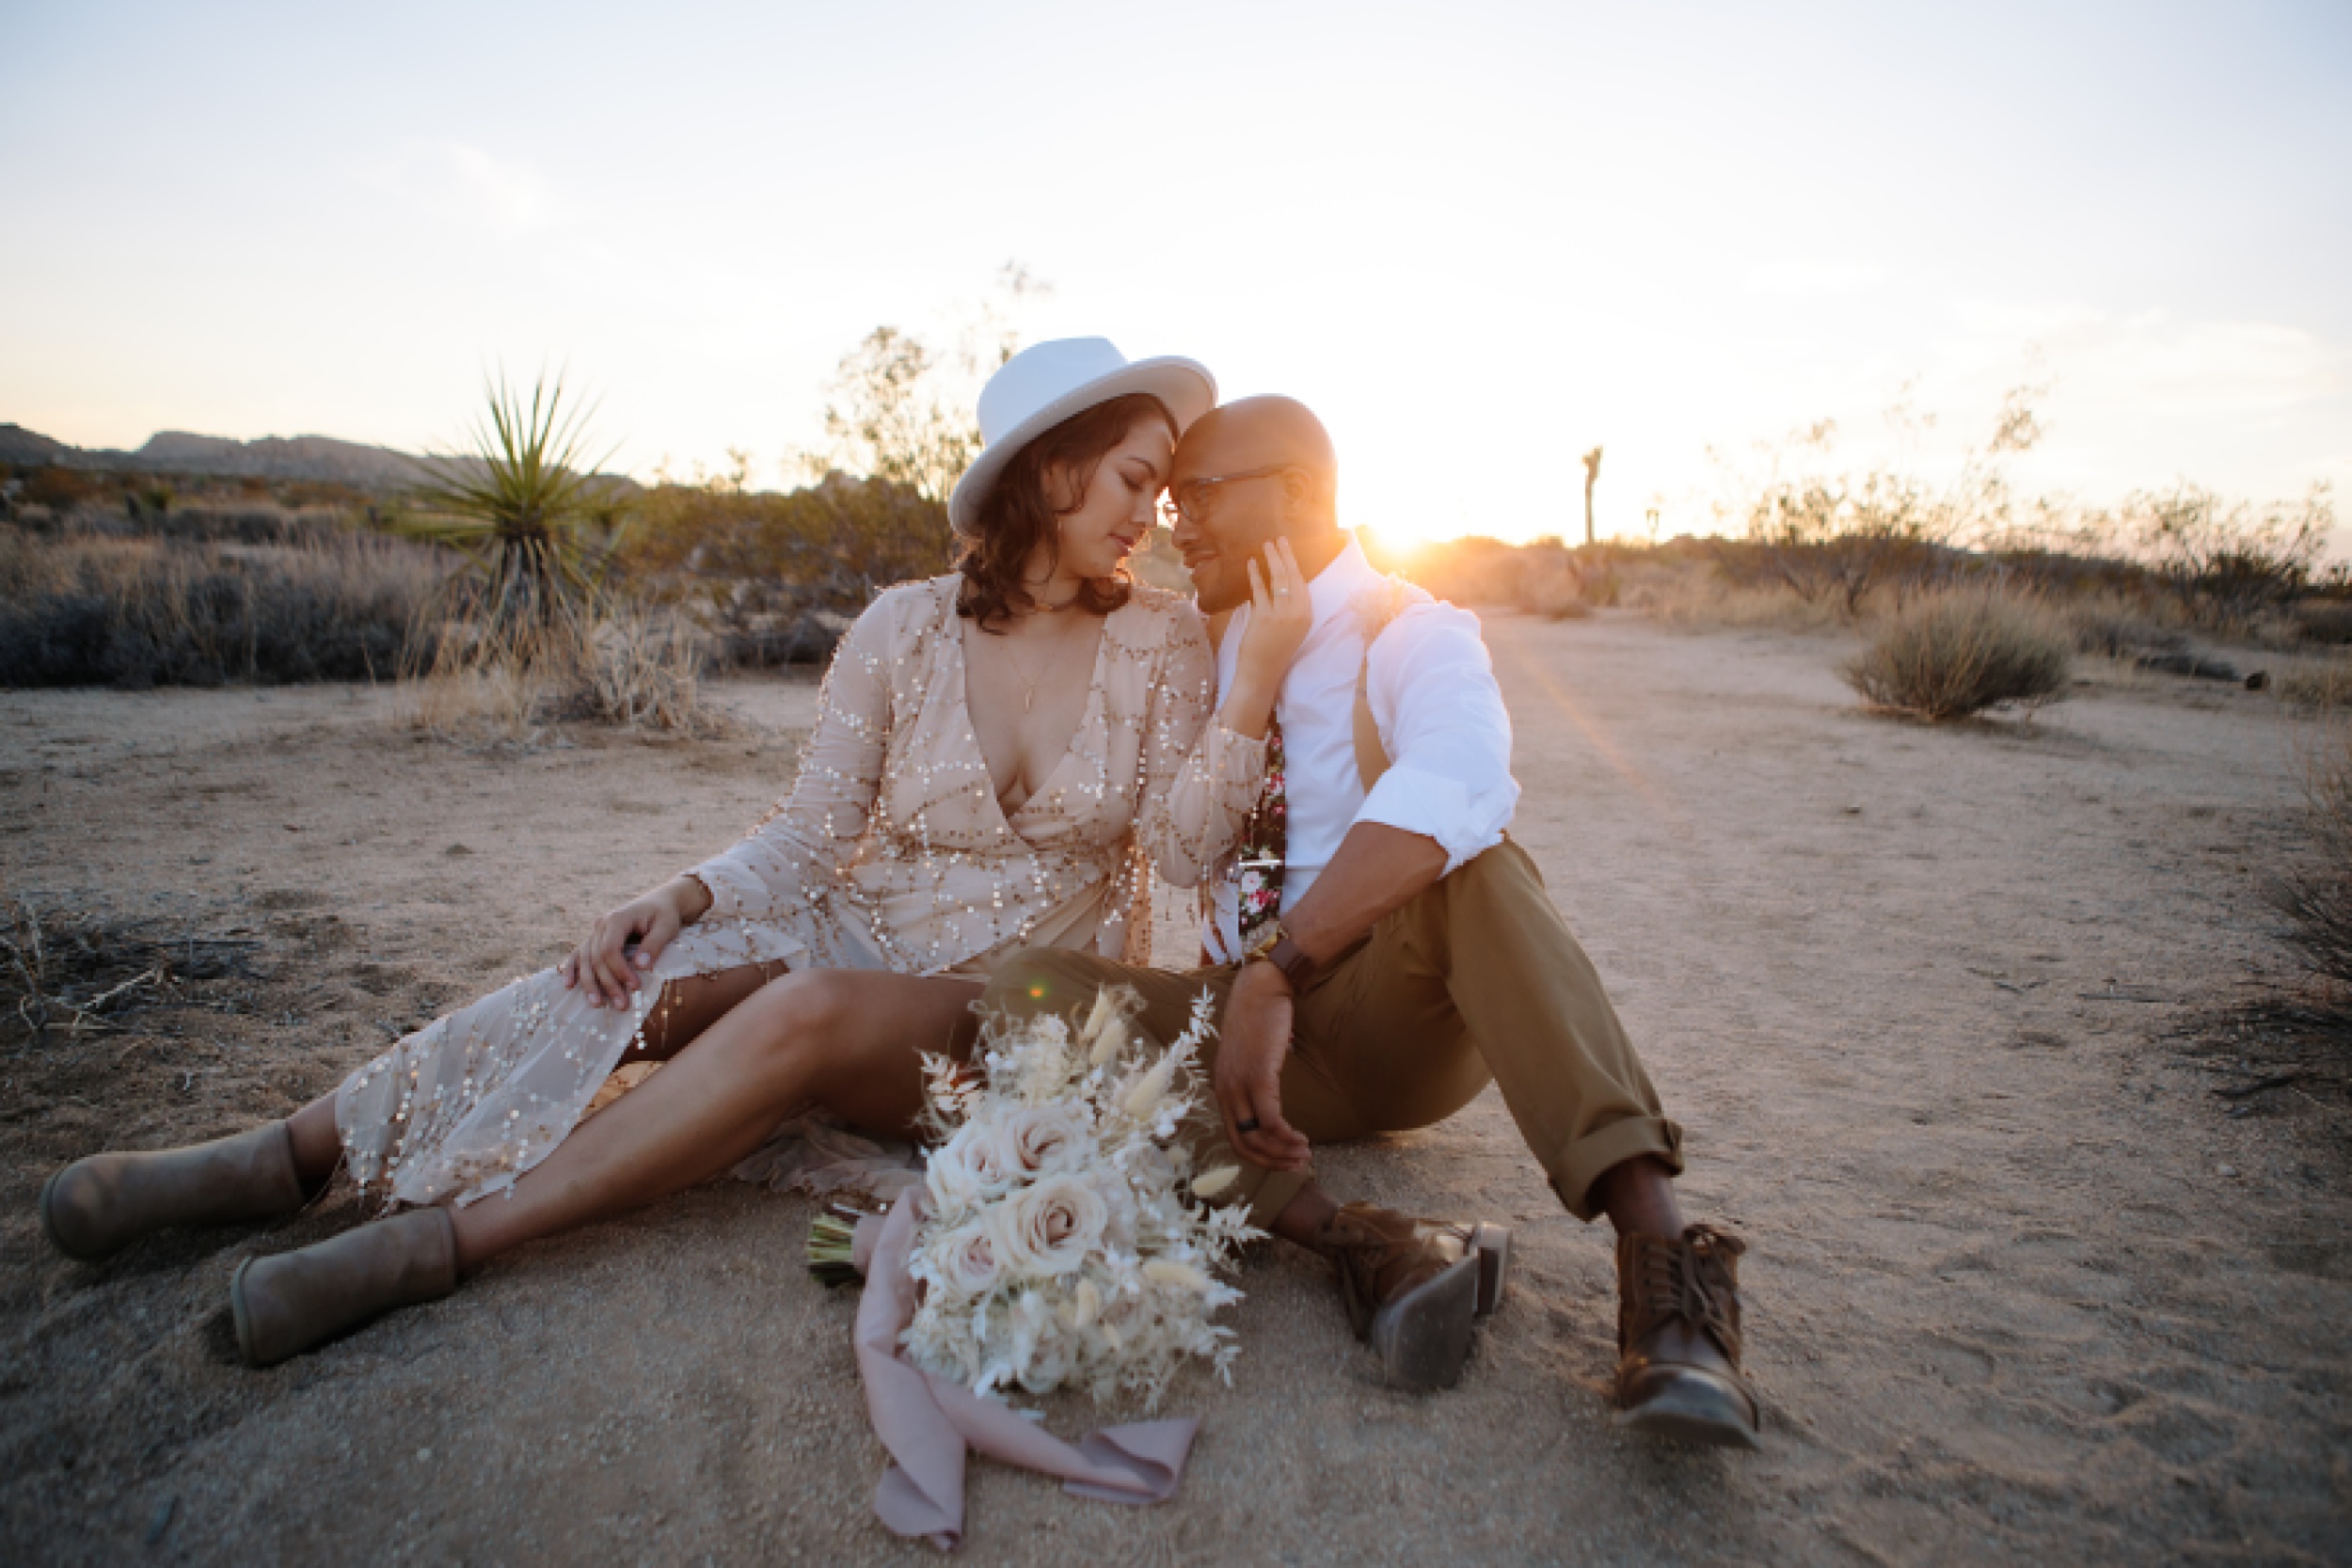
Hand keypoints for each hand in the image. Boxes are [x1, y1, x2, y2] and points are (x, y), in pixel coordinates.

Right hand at [558, 878, 702, 1008]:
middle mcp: (601, 924)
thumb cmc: (665, 915)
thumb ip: (654, 944)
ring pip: (585, 959)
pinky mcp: (596, 938)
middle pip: (596, 958)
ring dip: (589, 983)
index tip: (635, 987)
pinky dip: (571, 969)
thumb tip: (640, 966)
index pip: (610, 949)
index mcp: (618, 918)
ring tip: (597, 1004)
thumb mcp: (667, 927)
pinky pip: (579, 954)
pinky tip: (568, 985)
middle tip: (622, 1005)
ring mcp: (596, 931)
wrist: (661, 902)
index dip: (619, 970)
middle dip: (607, 983)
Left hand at [1213, 962, 1310, 1170]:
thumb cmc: (1261, 1019)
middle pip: (1243, 1143)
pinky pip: (1271, 1119)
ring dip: (1282, 1152)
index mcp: (1221, 1087)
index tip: (1280, 1160)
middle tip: (1295, 1164)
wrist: (1262, 989)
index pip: (1233, 1136)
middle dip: (1270, 1161)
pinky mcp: (1259, 1076)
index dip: (1258, 1155)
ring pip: (1257, 1136)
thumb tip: (1271, 1100)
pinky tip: (1301, 1138)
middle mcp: (1224, 1090)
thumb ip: (1254, 1080)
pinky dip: (1286, 1136)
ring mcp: (1239, 1084)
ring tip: (1303, 1154)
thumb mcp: (1250, 1056)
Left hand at [1232, 539, 1311, 692]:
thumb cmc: (1275, 651)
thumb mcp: (1292, 628)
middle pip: (1292, 576)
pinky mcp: (1264, 617)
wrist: (1262, 672)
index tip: (1288, 549)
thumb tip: (1281, 584)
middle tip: (1278, 539)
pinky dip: (1255, 575)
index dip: (1294, 564)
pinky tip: (1250, 564)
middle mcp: (1298, 613)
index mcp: (1307, 615)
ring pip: (1278, 579)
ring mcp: (1282, 614)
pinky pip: (1260, 590)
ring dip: (1271, 559)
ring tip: (1266, 545)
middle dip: (1284, 555)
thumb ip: (1290, 608)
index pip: (1302, 583)